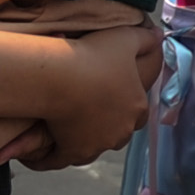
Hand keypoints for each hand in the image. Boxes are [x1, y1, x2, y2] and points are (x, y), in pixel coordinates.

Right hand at [23, 21, 164, 168]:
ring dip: (81, 139)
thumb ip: (145, 38)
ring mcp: (98, 145)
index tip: (109, 95)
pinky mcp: (74, 152)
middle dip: (105, 124)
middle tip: (85, 108)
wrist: (62, 75)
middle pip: (116, 131)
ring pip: (92, 146)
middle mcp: (122, 131)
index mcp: (138, 107)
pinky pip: (61, 159)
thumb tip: (158, 35)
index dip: (124, 103)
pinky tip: (36, 155)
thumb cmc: (94, 55)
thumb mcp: (126, 38)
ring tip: (63, 127)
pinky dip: (50, 157)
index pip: (138, 112)